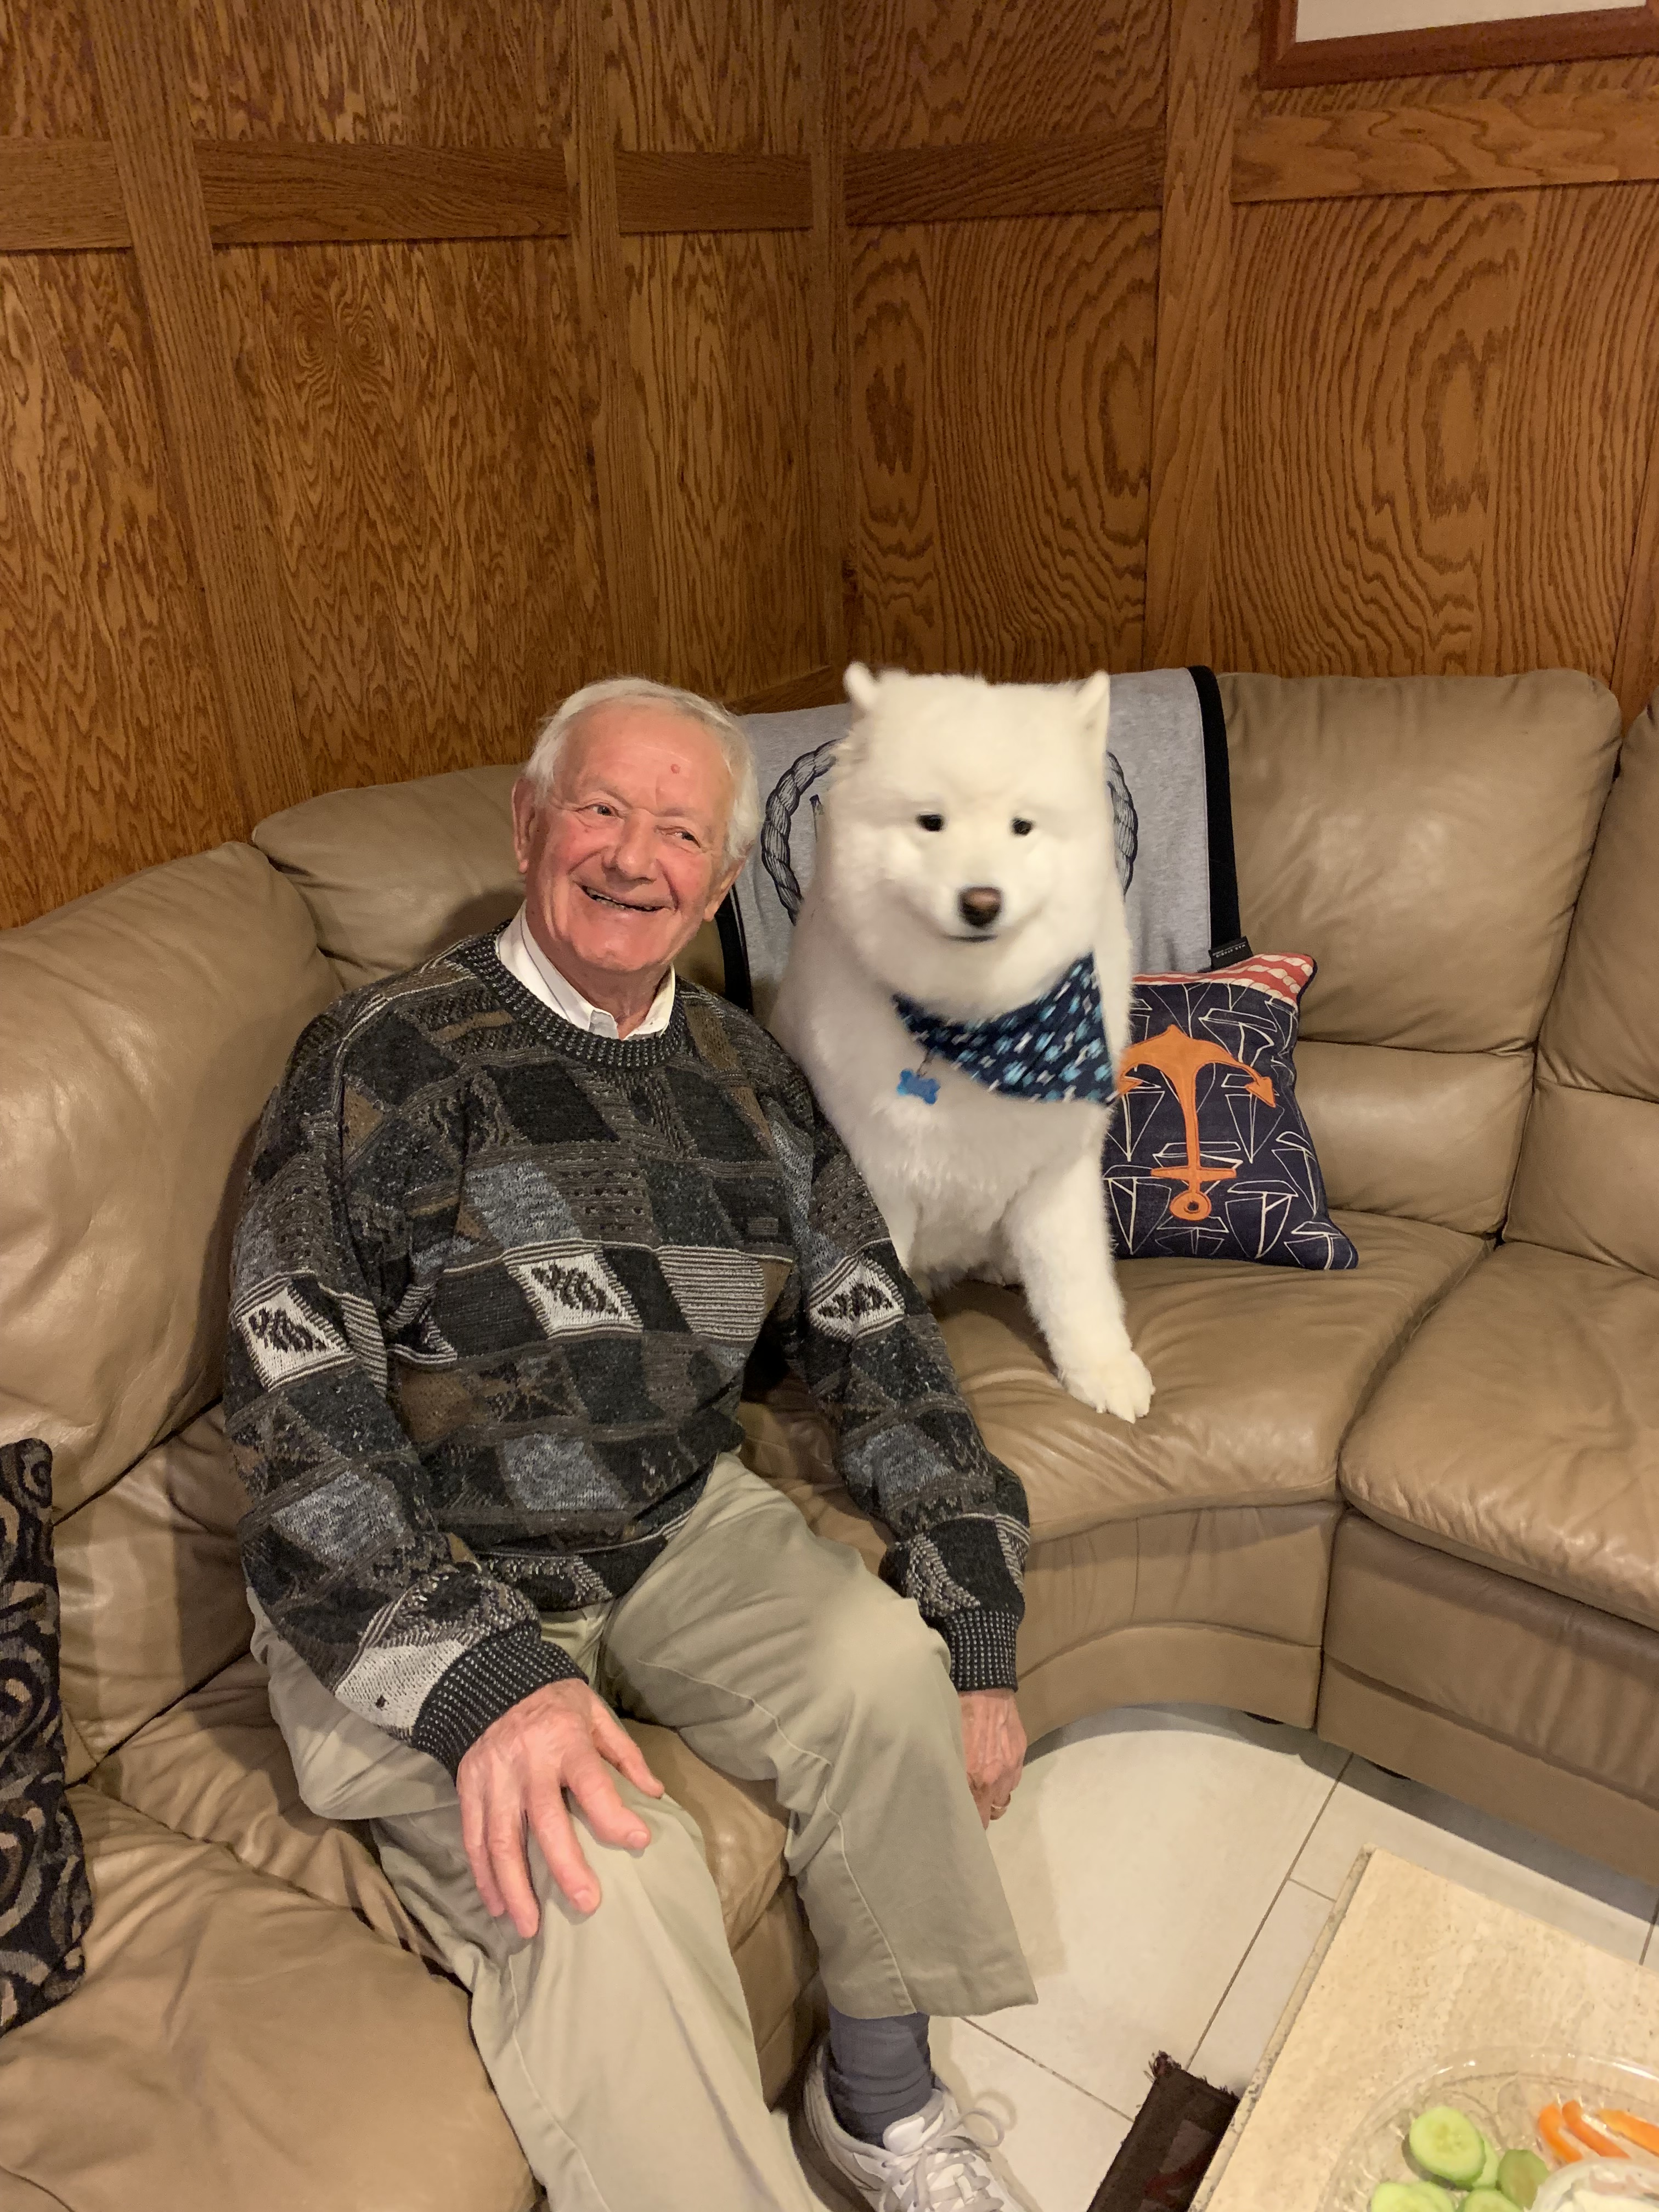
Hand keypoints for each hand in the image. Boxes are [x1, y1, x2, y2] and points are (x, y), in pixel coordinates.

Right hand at [456, 1678, 663, 1935]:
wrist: (488, 1678)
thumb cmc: (552, 1700)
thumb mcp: (594, 1712)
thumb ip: (623, 1753)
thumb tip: (654, 1794)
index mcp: (564, 1740)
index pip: (592, 1783)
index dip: (615, 1815)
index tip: (639, 1841)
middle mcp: (527, 1763)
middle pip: (544, 1821)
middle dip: (564, 1866)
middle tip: (586, 1904)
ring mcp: (493, 1779)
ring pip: (500, 1840)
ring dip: (514, 1887)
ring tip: (529, 1927)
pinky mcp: (467, 1788)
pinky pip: (473, 1838)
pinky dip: (483, 1875)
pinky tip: (497, 1905)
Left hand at [959, 1688, 1025, 1826]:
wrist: (982, 1687)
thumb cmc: (956, 1716)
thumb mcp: (946, 1747)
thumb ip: (952, 1774)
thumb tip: (945, 1792)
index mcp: (973, 1778)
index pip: (977, 1818)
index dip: (970, 1824)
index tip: (961, 1824)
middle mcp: (994, 1777)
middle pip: (992, 1813)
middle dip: (982, 1811)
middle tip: (971, 1804)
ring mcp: (1010, 1767)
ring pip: (1003, 1797)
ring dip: (994, 1795)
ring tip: (983, 1783)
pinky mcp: (1020, 1754)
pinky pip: (1013, 1779)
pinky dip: (1005, 1778)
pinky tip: (994, 1765)